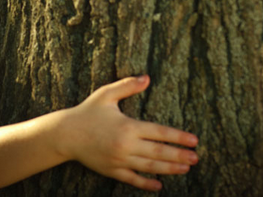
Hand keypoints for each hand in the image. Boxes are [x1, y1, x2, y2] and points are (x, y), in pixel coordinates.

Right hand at [60, 75, 198, 191]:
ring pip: (150, 167)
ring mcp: (119, 160)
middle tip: (196, 158)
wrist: (65, 134)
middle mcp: (126, 145)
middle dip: (180, 156)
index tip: (194, 140)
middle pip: (159, 152)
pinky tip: (159, 185)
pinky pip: (133, 180)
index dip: (178, 137)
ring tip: (185, 169)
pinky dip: (146, 184)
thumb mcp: (106, 94)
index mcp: (128, 126)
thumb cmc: (87, 112)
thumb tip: (147, 77)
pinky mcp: (112, 171)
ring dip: (169, 169)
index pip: (160, 132)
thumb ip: (127, 86)